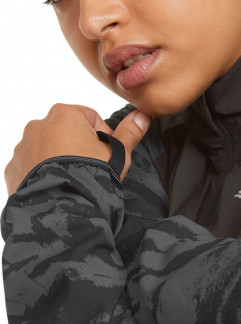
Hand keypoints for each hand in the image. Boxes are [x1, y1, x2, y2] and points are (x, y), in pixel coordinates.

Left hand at [4, 103, 151, 196]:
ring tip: (73, 179)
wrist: (61, 209)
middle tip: (92, 168)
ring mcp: (23, 147)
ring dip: (60, 159)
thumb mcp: (118, 153)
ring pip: (48, 148)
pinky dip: (44, 172)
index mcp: (65, 114)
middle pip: (67, 131)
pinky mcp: (13, 168)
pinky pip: (33, 166)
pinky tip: (58, 186)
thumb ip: (130, 133)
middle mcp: (38, 125)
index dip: (104, 136)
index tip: (106, 154)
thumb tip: (143, 115)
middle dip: (79, 146)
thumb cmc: (91, 175)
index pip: (91, 117)